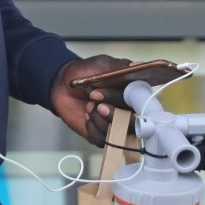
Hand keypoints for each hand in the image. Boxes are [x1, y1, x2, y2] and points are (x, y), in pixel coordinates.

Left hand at [51, 55, 181, 144]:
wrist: (61, 84)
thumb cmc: (83, 73)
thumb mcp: (101, 64)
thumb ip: (119, 67)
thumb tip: (137, 65)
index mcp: (132, 93)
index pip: (143, 103)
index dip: (132, 102)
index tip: (120, 95)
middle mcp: (127, 110)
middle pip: (133, 122)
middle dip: (113, 113)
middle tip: (96, 101)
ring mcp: (114, 124)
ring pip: (117, 133)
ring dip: (100, 120)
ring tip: (89, 106)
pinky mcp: (102, 134)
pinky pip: (103, 140)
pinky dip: (93, 128)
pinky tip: (87, 116)